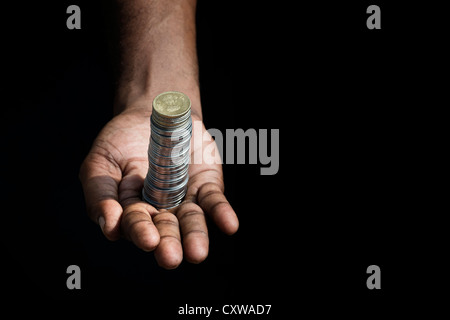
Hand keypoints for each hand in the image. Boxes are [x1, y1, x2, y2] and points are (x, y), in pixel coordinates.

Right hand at [79, 109, 238, 268]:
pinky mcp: (206, 185)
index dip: (141, 231)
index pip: (135, 224)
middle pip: (166, 229)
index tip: (148, 240)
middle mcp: (160, 210)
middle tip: (171, 258)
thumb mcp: (100, 163)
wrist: (152, 112)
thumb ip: (100, 194)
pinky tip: (229, 225)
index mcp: (131, 210)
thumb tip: (109, 228)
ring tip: (197, 253)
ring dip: (195, 236)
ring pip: (192, 220)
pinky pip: (214, 200)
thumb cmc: (120, 141)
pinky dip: (221, 212)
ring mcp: (185, 198)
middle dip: (169, 243)